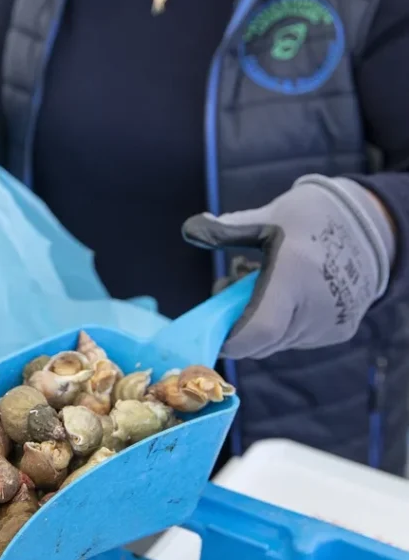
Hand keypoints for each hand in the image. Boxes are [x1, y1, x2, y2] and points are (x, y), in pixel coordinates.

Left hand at [183, 176, 395, 359]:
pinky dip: (285, 326)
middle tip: (232, 297)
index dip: (233, 339)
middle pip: (264, 340)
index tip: (214, 330)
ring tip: (263, 290)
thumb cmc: (310, 218)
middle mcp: (315, 307)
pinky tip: (289, 298)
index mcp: (294, 275)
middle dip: (241, 327)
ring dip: (263, 326)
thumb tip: (191, 229)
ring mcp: (331, 323)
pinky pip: (299, 339)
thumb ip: (227, 230)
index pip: (260, 330)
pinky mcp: (340, 331)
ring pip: (280, 342)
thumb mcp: (267, 217)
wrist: (368, 227)